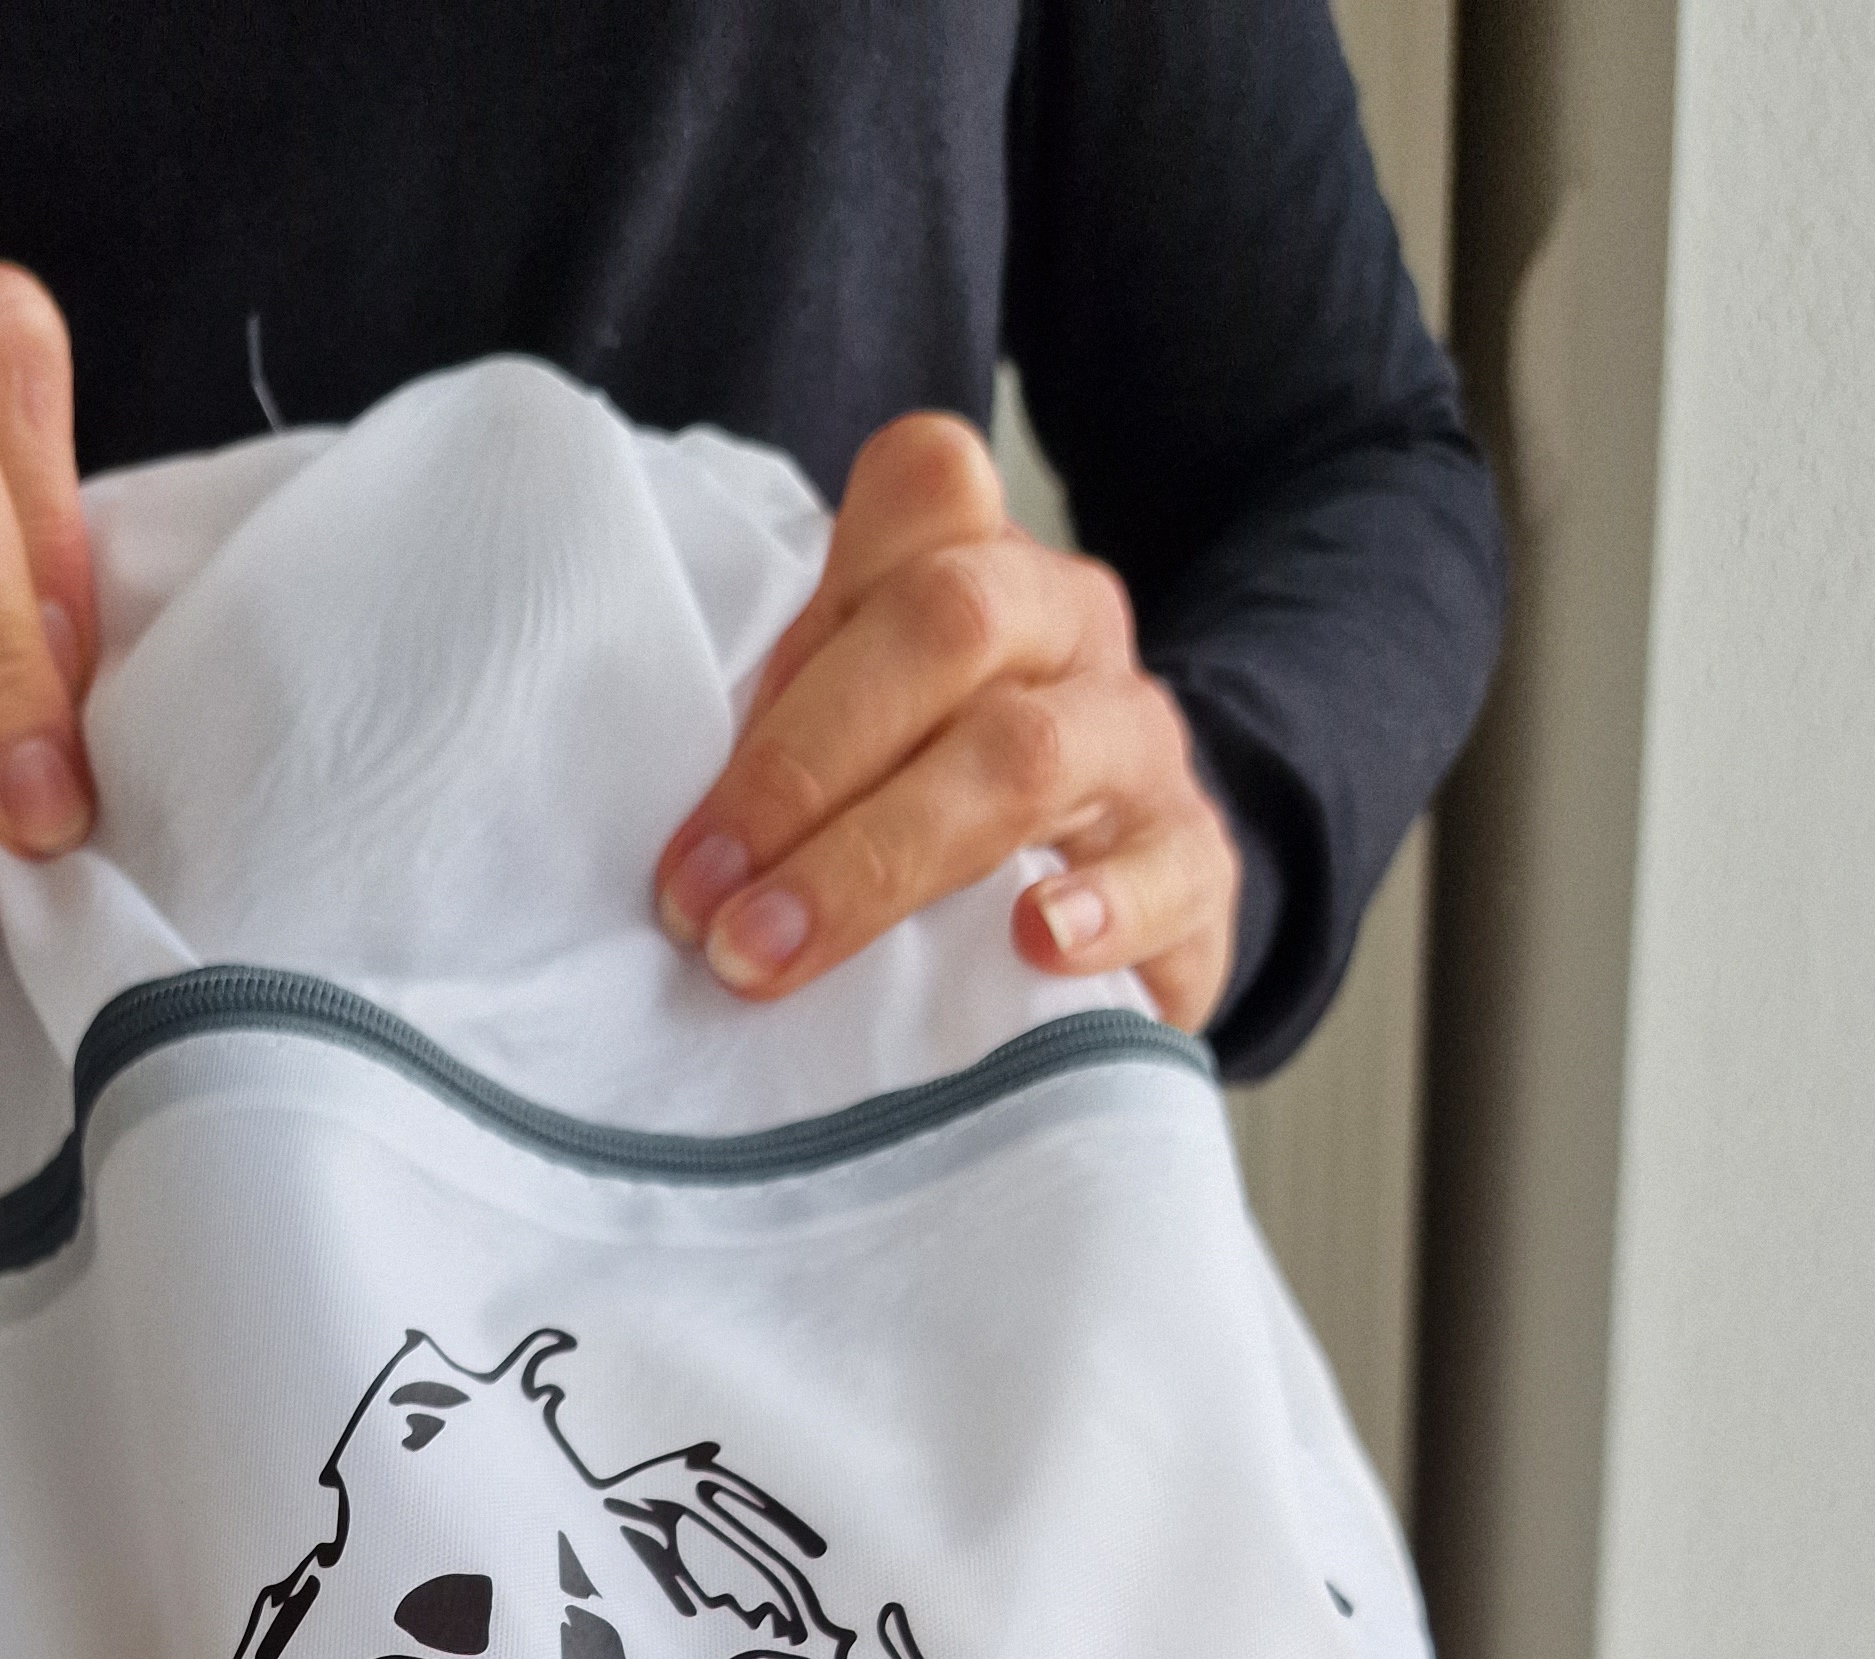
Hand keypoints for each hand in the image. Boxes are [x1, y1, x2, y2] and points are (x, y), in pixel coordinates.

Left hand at [653, 413, 1239, 1031]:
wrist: (1123, 906)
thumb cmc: (945, 811)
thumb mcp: (866, 735)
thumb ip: (792, 727)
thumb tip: (676, 835)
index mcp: (980, 565)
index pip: (924, 488)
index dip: (807, 609)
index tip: (698, 762)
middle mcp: (1069, 626)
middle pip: (948, 626)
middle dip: (800, 766)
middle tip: (697, 900)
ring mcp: (1140, 740)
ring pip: (1026, 754)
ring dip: (878, 861)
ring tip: (773, 954)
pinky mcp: (1198, 863)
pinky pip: (1165, 867)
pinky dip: (1099, 907)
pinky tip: (1034, 942)